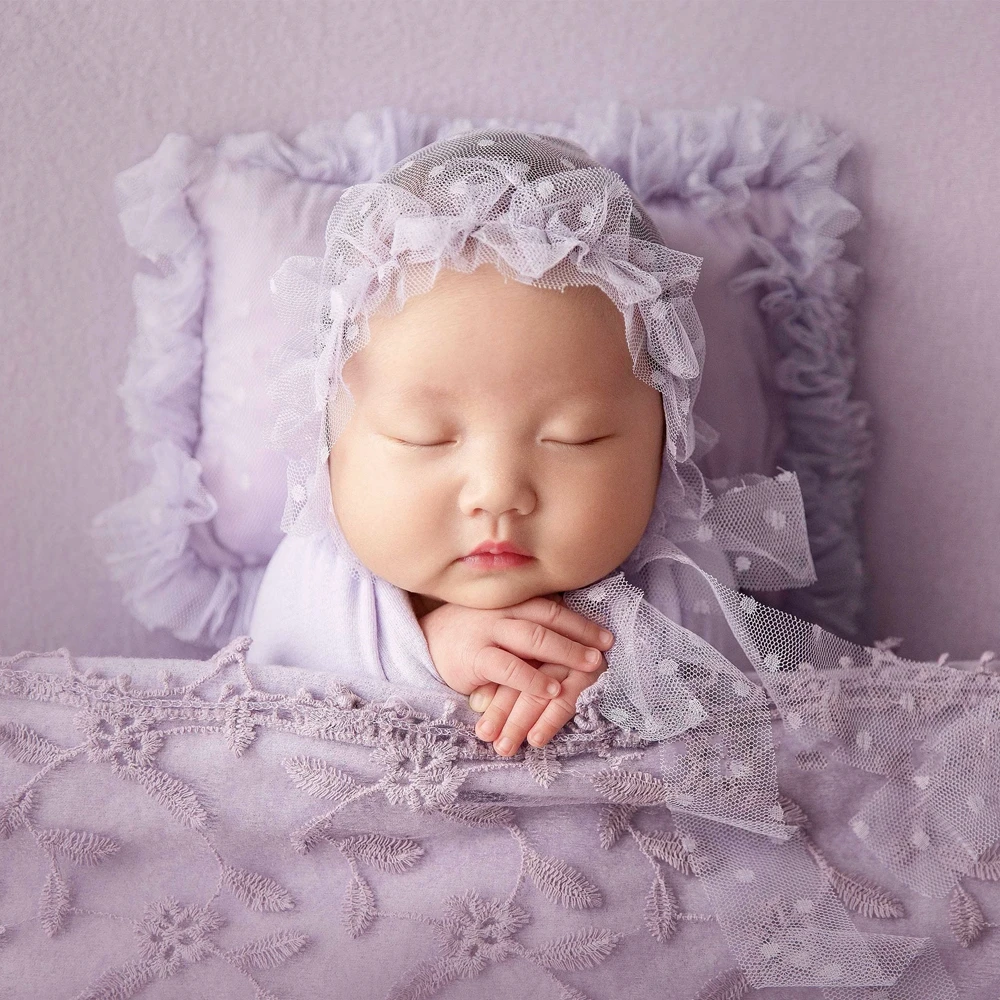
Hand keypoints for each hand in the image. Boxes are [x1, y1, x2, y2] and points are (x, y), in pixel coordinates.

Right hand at [414, 593, 613, 756]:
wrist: (425, 642)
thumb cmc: (470, 635)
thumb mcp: (500, 621)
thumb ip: (527, 624)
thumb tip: (571, 637)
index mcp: (511, 602)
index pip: (552, 607)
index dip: (581, 620)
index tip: (607, 635)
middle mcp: (502, 611)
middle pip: (548, 618)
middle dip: (580, 634)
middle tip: (606, 649)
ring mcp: (487, 632)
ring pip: (533, 638)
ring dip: (565, 652)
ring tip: (591, 666)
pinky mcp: (474, 657)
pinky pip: (508, 667)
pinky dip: (532, 678)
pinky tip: (551, 689)